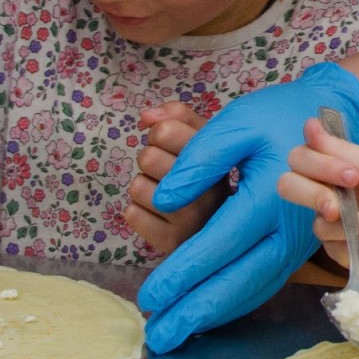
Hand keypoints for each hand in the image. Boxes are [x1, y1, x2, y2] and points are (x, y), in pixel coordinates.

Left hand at [126, 103, 221, 254]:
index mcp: (221, 159)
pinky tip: (159, 214)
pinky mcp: (173, 242)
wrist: (226, 228)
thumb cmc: (210, 175)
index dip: (161, 134)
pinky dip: (139, 212)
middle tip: (170, 171)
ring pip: (137, 186)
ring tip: (167, 193)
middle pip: (147, 156)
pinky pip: (131, 214)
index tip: (177, 146)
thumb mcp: (207, 138)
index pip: (164, 130)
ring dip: (145, 187)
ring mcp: (193, 221)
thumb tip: (146, 115)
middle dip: (152, 159)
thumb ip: (180, 117)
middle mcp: (210, 192)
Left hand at [136, 62, 358, 353]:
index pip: (217, 246)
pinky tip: (211, 313)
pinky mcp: (295, 247)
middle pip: (236, 281)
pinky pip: (264, 283)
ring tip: (178, 333)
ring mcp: (295, 243)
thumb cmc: (280, 118)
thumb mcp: (239, 122)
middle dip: (194, 311)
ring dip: (214, 315)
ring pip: (252, 289)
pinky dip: (236, 303)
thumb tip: (165, 197)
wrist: (335, 121)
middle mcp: (286, 230)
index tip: (149, 296)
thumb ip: (199, 159)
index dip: (181, 274)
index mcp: (268, 200)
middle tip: (158, 338)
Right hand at [277, 117, 358, 281]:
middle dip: (315, 194)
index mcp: (337, 166)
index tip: (352, 172)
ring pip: (319, 223)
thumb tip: (310, 124)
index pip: (300, 158)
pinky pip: (338, 247)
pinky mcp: (341, 252)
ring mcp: (332, 224)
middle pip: (288, 187)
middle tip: (341, 204)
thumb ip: (343, 151)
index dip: (317, 164)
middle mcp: (328, 192)